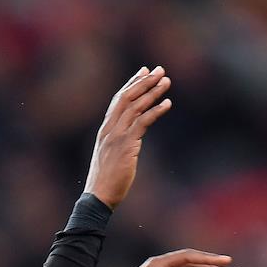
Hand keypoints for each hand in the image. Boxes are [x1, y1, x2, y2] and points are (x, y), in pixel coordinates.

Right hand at [83, 66, 172, 209]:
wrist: (98, 196)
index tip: (144, 71)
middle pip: (127, 97)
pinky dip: (156, 110)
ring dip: (152, 91)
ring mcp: (117, 135)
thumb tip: (131, 139)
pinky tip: (167, 103)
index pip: (119, 100)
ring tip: (167, 81)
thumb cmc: (106, 181)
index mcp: (105, 129)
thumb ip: (119, 143)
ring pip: (136, 106)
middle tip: (160, 70)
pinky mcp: (126, 144)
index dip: (132, 83)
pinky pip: (143, 122)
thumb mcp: (111, 157)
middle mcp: (109, 128)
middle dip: (144, 81)